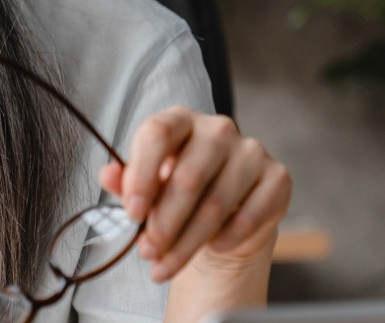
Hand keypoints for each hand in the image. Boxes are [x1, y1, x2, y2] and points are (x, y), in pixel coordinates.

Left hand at [100, 106, 290, 281]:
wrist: (225, 213)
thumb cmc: (177, 192)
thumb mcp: (147, 185)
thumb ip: (126, 180)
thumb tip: (107, 174)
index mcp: (179, 120)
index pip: (156, 134)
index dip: (141, 175)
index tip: (132, 214)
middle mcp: (218, 128)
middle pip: (187, 177)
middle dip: (164, 223)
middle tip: (147, 252)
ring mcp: (251, 151)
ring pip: (216, 204)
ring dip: (188, 242)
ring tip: (166, 264)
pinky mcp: (277, 177)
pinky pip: (250, 216)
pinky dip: (226, 239)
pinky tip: (212, 248)